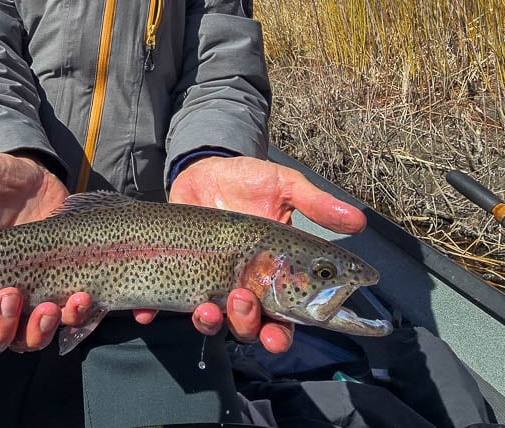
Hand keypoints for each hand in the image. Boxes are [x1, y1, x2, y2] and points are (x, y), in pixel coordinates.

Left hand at [158, 155, 368, 352]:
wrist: (203, 168)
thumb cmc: (250, 181)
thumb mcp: (284, 186)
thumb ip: (316, 204)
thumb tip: (358, 220)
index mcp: (275, 276)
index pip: (285, 317)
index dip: (282, 335)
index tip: (278, 337)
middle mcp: (244, 287)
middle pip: (250, 327)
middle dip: (248, 327)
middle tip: (244, 301)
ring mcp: (209, 283)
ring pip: (212, 321)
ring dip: (209, 323)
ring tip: (207, 306)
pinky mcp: (177, 275)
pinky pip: (163, 305)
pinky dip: (153, 312)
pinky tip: (146, 313)